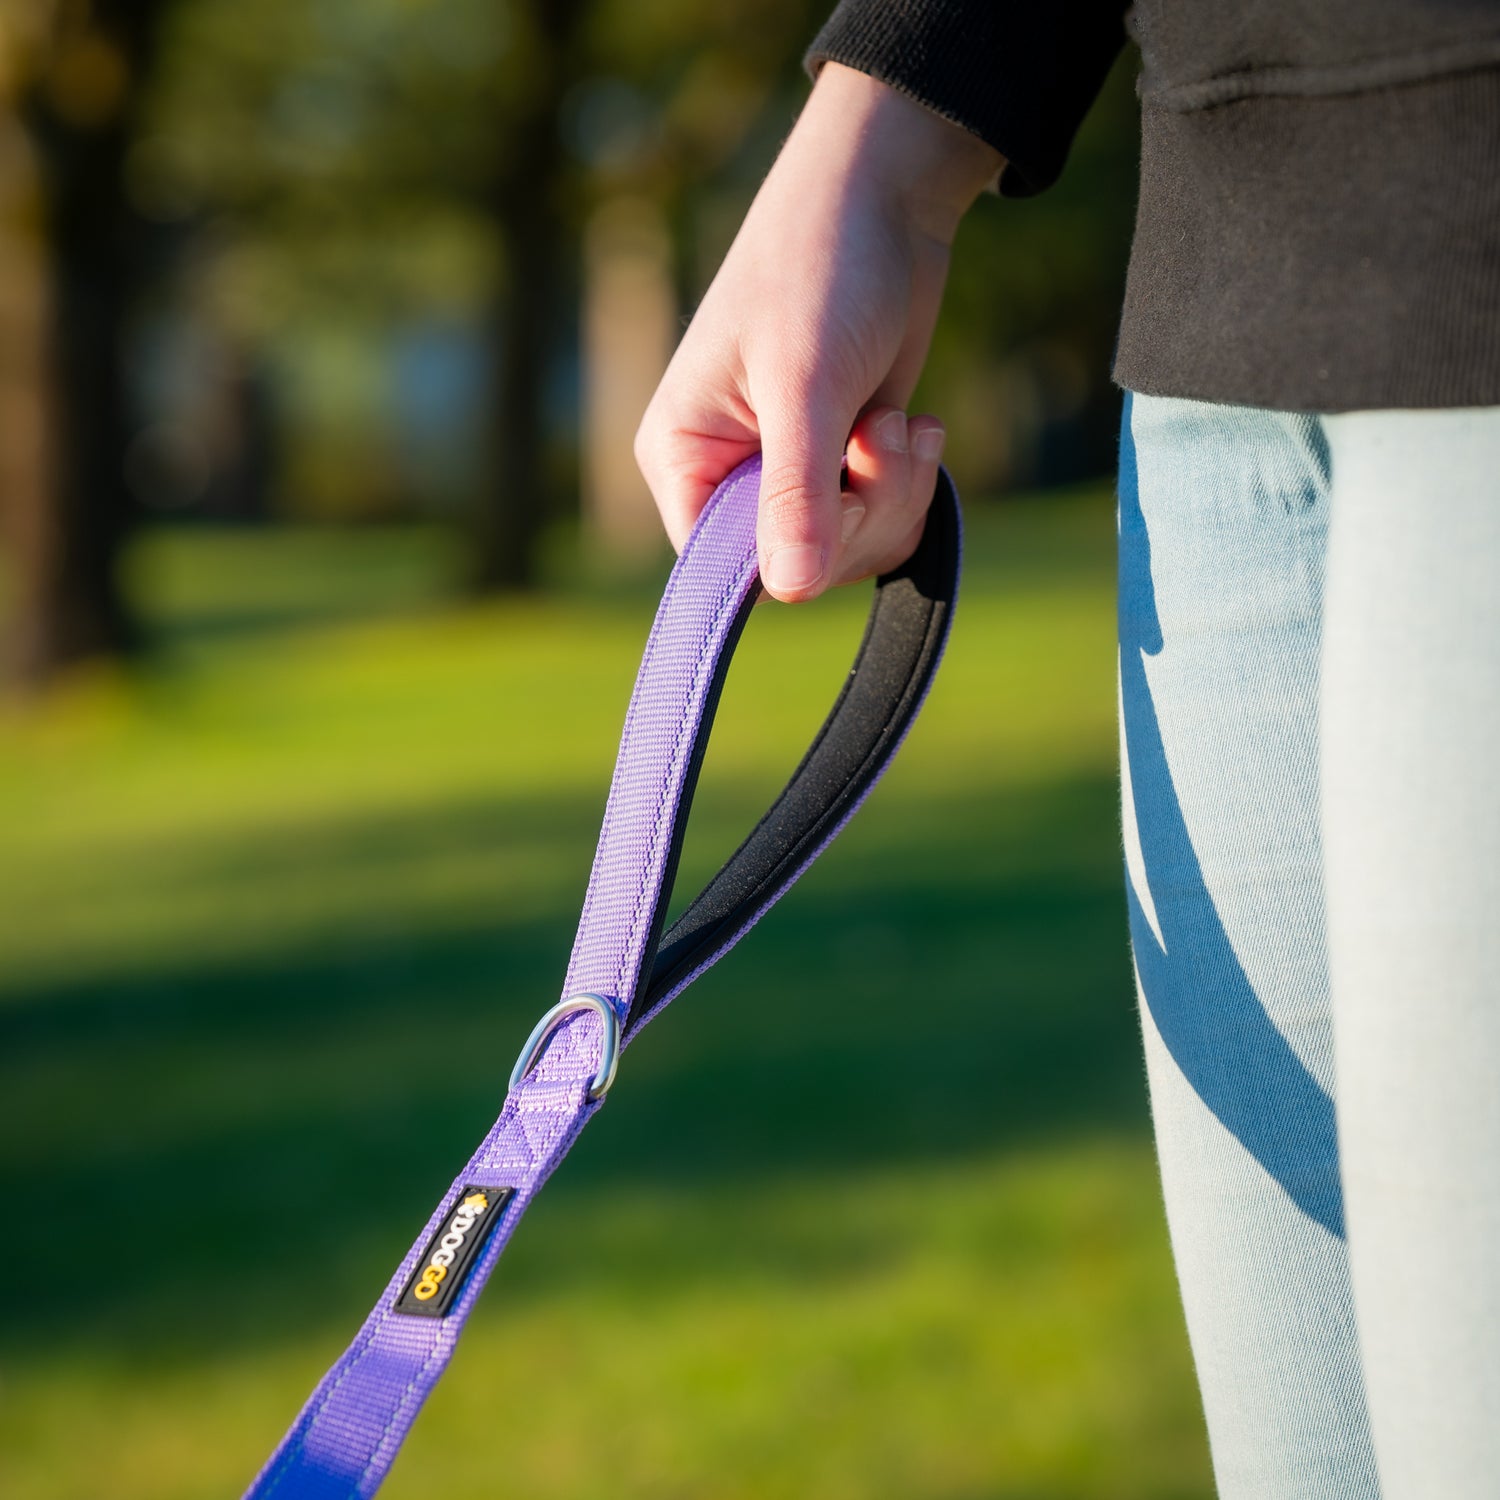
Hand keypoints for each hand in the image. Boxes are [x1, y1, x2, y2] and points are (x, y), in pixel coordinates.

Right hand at [634, 63, 1002, 600]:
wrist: (886, 200)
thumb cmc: (821, 268)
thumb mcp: (805, 384)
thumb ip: (796, 493)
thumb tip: (791, 593)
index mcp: (681, 456)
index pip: (718, 567)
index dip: (786, 558)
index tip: (841, 506)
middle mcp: (724, 474)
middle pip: (792, 567)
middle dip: (859, 515)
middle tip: (884, 436)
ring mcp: (785, 472)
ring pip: (844, 550)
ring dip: (893, 495)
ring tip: (900, 423)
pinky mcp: (839, 463)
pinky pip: (877, 523)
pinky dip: (907, 485)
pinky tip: (913, 426)